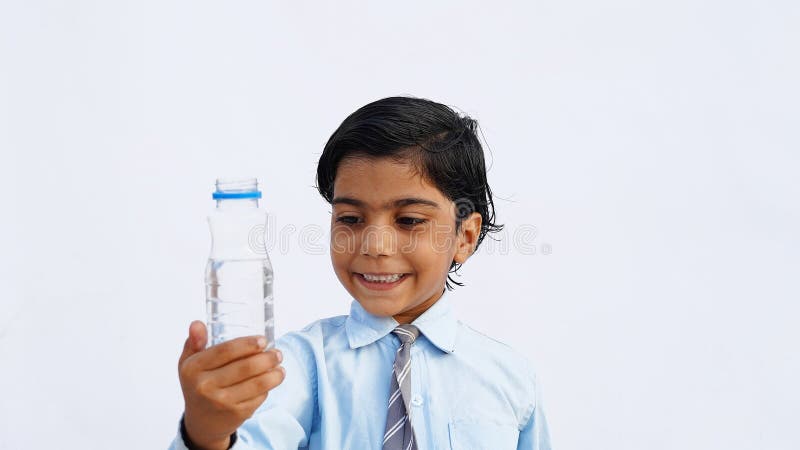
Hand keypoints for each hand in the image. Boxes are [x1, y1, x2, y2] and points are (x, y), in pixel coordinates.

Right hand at [178, 321, 284, 449]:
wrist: (201, 423)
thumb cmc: (197, 384)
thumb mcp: (188, 363)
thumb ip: (194, 342)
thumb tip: (197, 324)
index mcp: (193, 369)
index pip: (225, 351)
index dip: (247, 344)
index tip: (263, 340)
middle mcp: (206, 386)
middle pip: (245, 367)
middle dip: (267, 358)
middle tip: (277, 353)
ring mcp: (222, 402)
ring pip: (257, 384)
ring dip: (274, 374)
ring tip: (280, 367)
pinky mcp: (237, 414)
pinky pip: (259, 397)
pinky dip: (268, 387)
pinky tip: (272, 380)